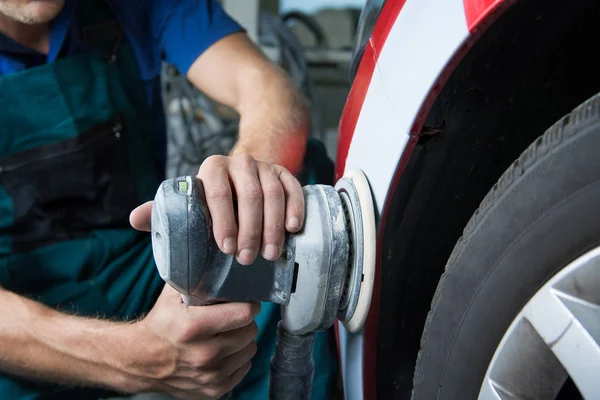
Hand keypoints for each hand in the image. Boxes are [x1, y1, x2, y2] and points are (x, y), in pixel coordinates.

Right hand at [125, 285, 260, 399]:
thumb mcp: (172, 295)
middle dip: (245, 321)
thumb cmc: (160, 324)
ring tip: (229, 333)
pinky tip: (225, 351)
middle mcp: (203, 354)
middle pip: (250, 331)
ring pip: (250, 350)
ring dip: (243, 340)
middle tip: (236, 316)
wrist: (140, 361)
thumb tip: (220, 262)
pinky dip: (238, 359)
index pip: (244, 313)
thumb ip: (197, 278)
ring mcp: (209, 375)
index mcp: (193, 327)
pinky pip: (243, 368)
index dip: (249, 304)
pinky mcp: (213, 390)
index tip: (246, 301)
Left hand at [130, 154, 304, 264]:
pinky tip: (293, 228)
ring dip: (272, 226)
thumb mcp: (188, 202)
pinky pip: (294, 188)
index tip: (225, 249)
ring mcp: (264, 166)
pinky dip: (295, 208)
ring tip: (270, 254)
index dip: (223, 221)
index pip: (219, 194)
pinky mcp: (284, 172)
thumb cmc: (209, 199)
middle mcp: (239, 162)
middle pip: (250, 196)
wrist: (239, 176)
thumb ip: (164, 210)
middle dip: (250, 230)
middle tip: (246, 259)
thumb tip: (134, 220)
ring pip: (273, 194)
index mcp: (211, 168)